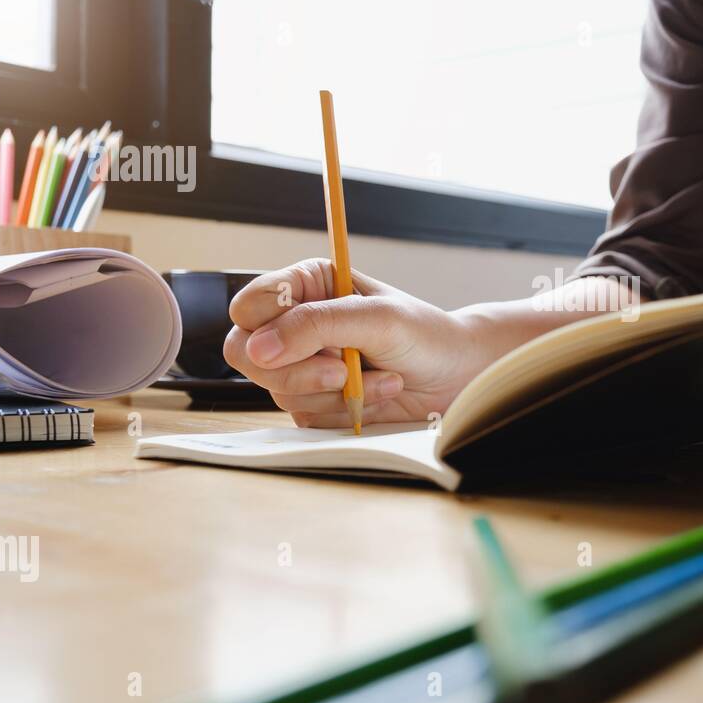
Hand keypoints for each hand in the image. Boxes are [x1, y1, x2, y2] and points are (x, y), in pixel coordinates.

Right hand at [224, 259, 488, 427]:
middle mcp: (297, 325)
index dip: (263, 327)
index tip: (303, 340)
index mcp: (306, 286)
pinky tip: (379, 393)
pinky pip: (305, 416)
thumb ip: (316, 325)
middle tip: (342, 370)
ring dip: (336, 391)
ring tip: (382, 377)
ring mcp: (302, 366)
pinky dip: (345, 410)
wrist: (457, 375)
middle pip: (246, 354)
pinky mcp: (315, 402)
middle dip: (295, 370)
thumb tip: (258, 348)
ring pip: (278, 390)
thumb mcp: (375, 318)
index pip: (249, 306)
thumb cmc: (424, 334)